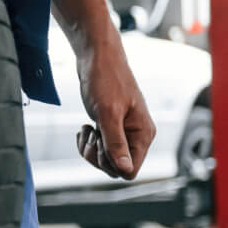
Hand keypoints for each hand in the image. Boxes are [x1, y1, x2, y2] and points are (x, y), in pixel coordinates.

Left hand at [75, 39, 155, 179]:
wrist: (97, 57)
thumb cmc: (105, 80)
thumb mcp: (107, 114)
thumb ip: (116, 143)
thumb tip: (125, 170)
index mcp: (143, 134)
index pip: (131, 170)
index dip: (111, 165)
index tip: (100, 144)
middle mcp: (137, 135)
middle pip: (116, 167)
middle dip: (98, 156)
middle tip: (90, 135)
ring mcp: (124, 130)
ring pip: (107, 158)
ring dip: (91, 148)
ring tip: (86, 129)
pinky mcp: (112, 125)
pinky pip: (101, 146)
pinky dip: (89, 141)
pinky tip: (85, 128)